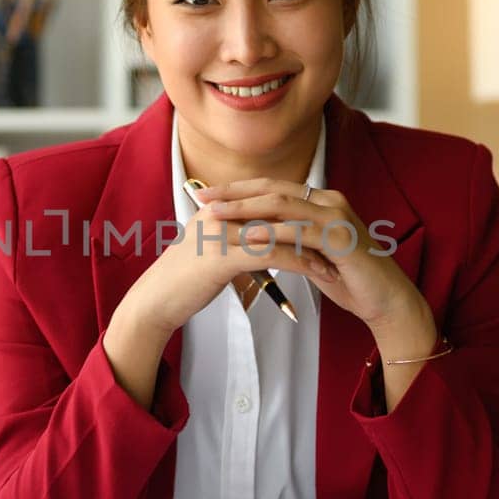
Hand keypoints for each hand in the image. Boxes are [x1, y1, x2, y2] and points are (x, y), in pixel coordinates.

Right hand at [114, 199, 340, 341]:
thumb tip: (261, 241)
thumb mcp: (211, 250)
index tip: (326, 228)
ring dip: (314, 244)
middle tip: (342, 240)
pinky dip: (303, 263)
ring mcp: (223, 231)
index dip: (299, 212)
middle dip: (313, 225)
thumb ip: (235, 238)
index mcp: (219, 207)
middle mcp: (222, 211)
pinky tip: (321, 275)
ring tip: (338, 260)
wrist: (156, 300)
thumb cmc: (184, 280)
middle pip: (280, 208)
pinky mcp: (226, 255)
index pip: (269, 198)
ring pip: (282, 230)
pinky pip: (275, 253)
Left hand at [192, 178, 436, 340]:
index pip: (272, 187)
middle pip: (273, 189)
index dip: (238, 190)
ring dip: (246, 208)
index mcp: (319, 202)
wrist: (385, 300)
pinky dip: (272, 231)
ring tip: (216, 214)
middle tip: (202, 197)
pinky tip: (248, 236)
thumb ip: (287, 240)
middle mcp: (329, 201)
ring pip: (284, 205)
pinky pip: (301, 231)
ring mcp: (337, 217)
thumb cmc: (347, 279)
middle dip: (234, 193)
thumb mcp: (309, 254)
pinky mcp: (343, 238)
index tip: (206, 195)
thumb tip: (252, 234)